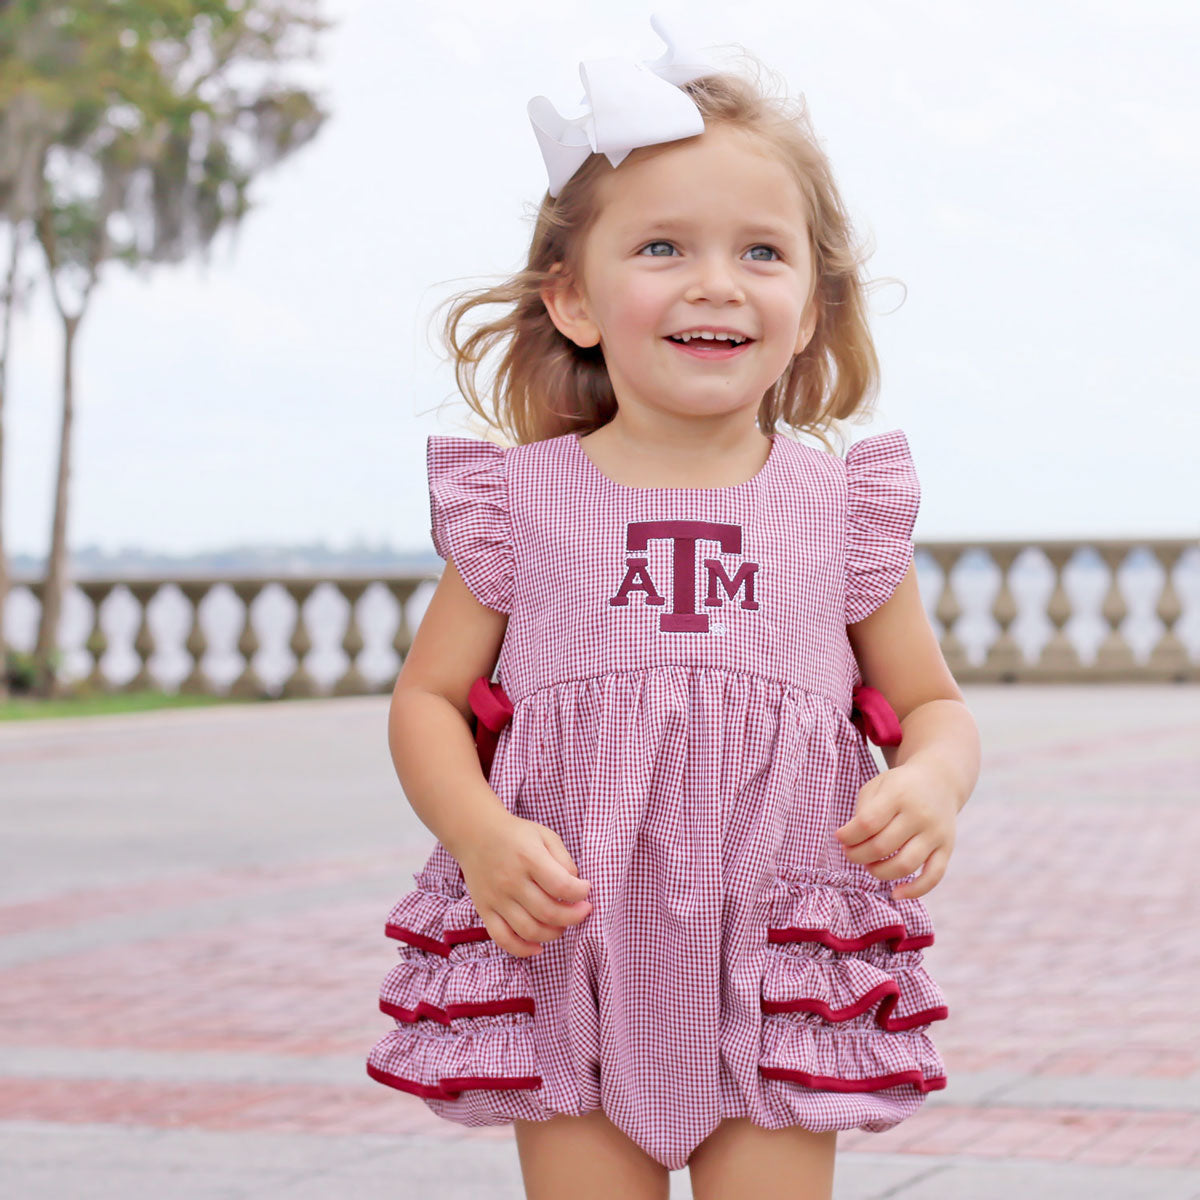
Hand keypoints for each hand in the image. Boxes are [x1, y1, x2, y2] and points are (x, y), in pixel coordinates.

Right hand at [454, 811, 592, 957]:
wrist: (475, 834)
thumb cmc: (516, 835)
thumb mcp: (545, 836)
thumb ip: (564, 859)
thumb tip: (576, 886)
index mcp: (528, 857)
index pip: (561, 885)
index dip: (580, 893)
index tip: (586, 889)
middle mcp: (511, 880)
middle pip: (548, 912)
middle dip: (574, 916)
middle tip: (583, 910)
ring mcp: (496, 898)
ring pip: (529, 930)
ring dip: (553, 934)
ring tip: (563, 924)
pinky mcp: (484, 910)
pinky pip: (503, 938)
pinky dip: (522, 949)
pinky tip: (538, 947)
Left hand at [833, 760, 959, 900]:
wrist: (940, 781)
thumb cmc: (899, 787)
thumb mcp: (878, 786)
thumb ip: (863, 811)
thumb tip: (849, 842)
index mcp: (898, 795)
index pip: (867, 823)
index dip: (848, 836)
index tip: (840, 838)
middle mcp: (919, 815)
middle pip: (882, 846)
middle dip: (858, 855)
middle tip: (850, 853)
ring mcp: (935, 833)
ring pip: (905, 865)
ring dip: (879, 872)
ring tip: (868, 865)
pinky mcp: (947, 848)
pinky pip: (933, 877)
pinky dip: (914, 891)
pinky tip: (896, 893)